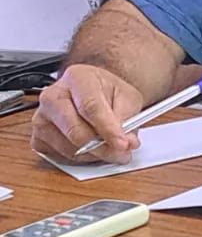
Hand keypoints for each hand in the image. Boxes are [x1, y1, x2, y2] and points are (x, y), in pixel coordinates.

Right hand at [30, 65, 145, 164]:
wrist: (93, 93)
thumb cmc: (108, 93)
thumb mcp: (127, 97)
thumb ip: (128, 118)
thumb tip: (128, 142)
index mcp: (77, 77)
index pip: (90, 106)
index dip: (108, 128)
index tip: (123, 144)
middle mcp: (52, 96)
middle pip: (75, 129)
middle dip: (102, 146)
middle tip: (122, 152)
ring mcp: (41, 119)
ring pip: (69, 147)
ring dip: (95, 154)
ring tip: (111, 148)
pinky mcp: (37, 139)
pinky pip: (61, 157)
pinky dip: (82, 159)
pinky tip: (93, 149)